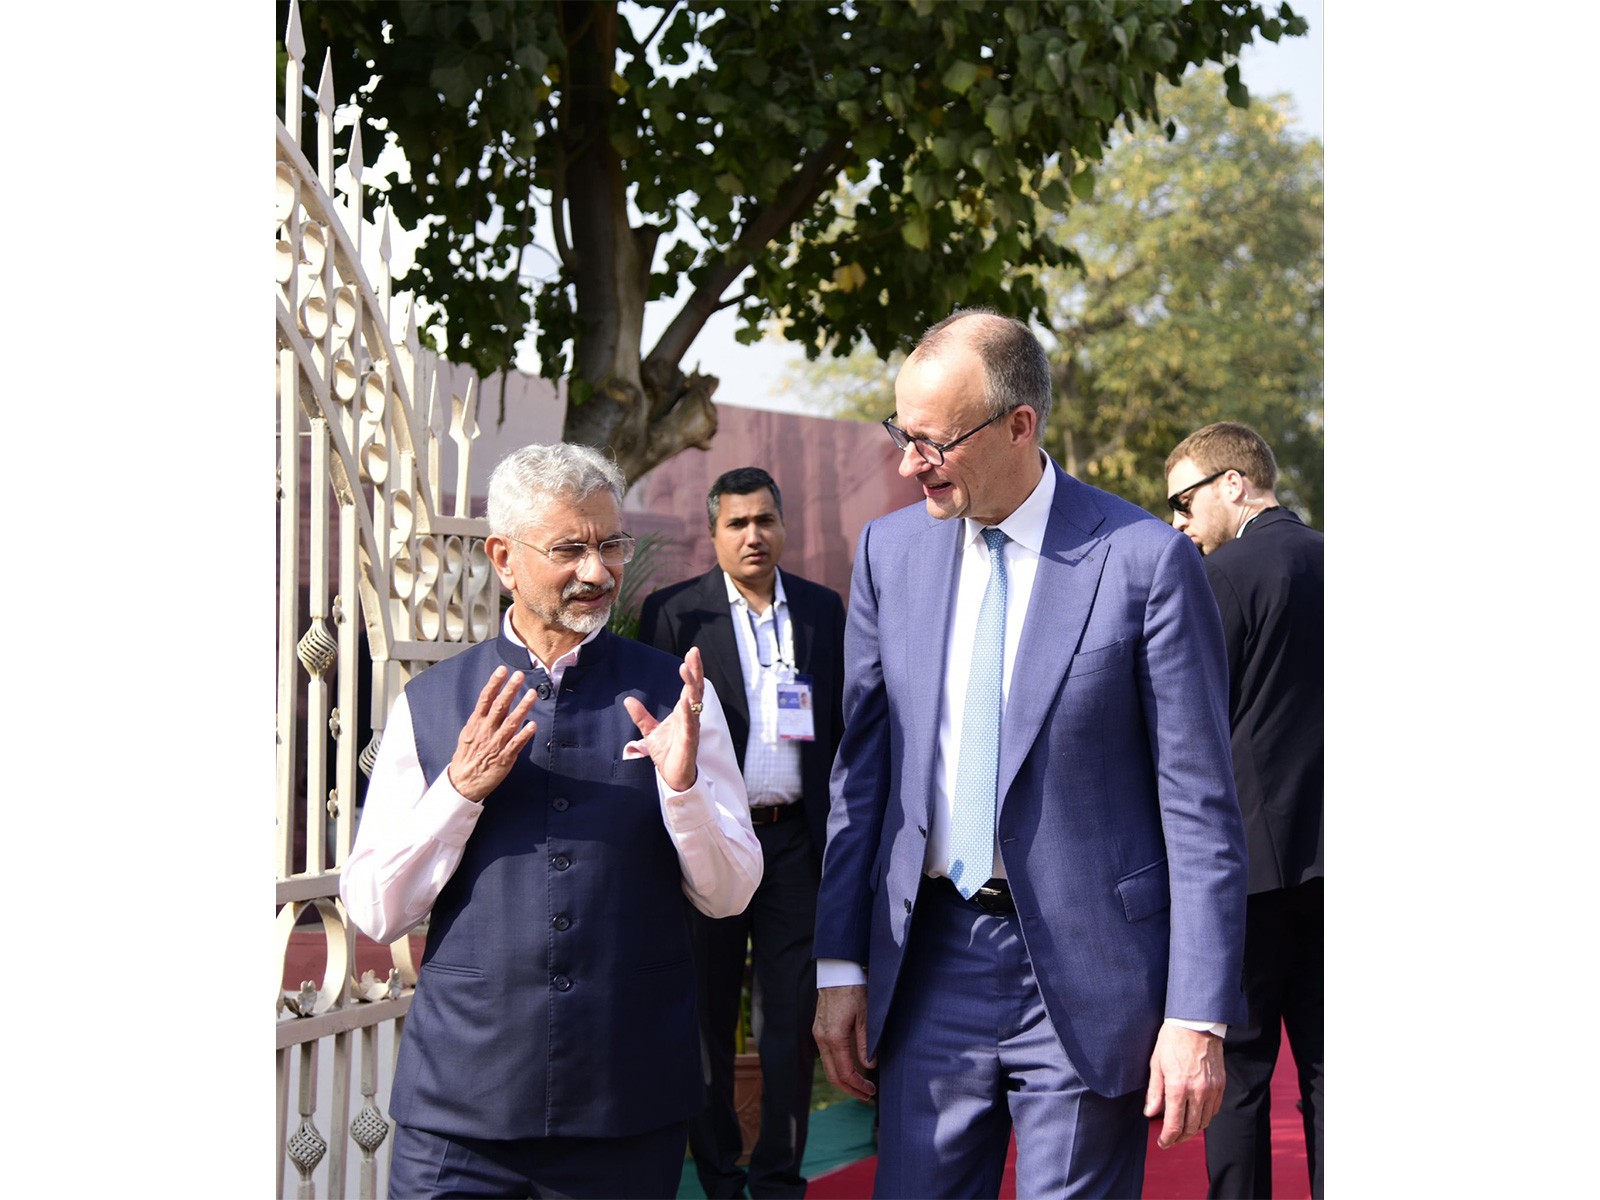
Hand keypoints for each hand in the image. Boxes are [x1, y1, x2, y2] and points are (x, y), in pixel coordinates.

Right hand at [445, 667, 537, 801]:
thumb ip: (480, 719)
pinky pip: (516, 744)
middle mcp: (486, 731)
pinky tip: (533, 725)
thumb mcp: (469, 733)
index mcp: (476, 723)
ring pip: (510, 723)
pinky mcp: (504, 758)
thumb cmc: (467, 756)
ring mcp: (495, 744)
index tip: (502, 670)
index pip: (485, 699)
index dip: (494, 684)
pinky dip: (524, 735)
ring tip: (532, 694)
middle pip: (499, 707)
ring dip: (522, 708)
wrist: (463, 782)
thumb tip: (489, 702)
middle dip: (509, 690)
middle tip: (519, 676)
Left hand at [623, 645, 704, 792]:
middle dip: (696, 671)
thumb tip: (628, 700)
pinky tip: (685, 701)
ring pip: (695, 703)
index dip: (692, 669)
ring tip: (687, 669)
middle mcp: (691, 716)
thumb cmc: (668, 753)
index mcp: (684, 711)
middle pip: (696, 689)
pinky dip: (688, 713)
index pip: (690, 686)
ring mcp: (692, 728)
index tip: (692, 652)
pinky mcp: (690, 742)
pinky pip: (691, 725)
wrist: (674, 777)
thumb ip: (641, 715)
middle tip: (694, 653)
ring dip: (691, 686)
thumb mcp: (650, 731)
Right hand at [813, 984, 876, 1102]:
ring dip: (843, 1080)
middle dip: (850, 1089)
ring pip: (828, 1067)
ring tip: (859, 1086)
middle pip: (832, 1076)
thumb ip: (866, 1044)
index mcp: (834, 1038)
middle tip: (866, 1096)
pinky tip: (849, 1068)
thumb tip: (869, 1066)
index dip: (858, 1086)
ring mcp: (818, 1035)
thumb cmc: (854, 992)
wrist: (837, 973)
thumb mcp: (866, 1018)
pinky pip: (826, 1056)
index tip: (871, 1091)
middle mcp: (822, 1039)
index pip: (845, 1073)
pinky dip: (837, 1067)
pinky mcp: (819, 1030)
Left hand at [1144, 1023, 1224, 1148]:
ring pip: (1204, 1121)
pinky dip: (1205, 1117)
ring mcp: (1212, 1089)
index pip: (1174, 1125)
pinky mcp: (1221, 1085)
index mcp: (1178, 1087)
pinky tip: (1195, 1115)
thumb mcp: (1156, 1064)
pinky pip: (1214, 1110)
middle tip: (1170, 1139)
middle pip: (1191, 1128)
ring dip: (1193, 1130)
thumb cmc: (1172, 1041)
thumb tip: (1150, 1114)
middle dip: (1179, 1138)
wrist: (1196, 1023)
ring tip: (1182, 1129)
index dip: (1167, 1138)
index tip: (1162, 1142)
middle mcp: (1198, 1092)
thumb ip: (1154, 1092)